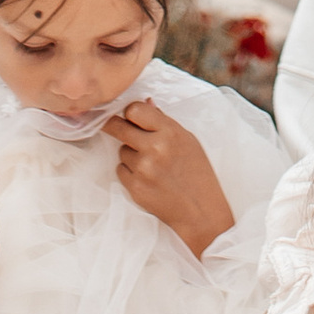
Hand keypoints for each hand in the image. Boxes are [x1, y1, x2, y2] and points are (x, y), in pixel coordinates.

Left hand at [110, 98, 235, 257]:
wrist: (200, 210)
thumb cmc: (197, 172)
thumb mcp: (187, 140)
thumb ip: (163, 122)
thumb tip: (144, 102)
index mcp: (170, 132)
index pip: (134, 109)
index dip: (130, 112)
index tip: (130, 116)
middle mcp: (155, 148)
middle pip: (118, 127)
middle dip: (114, 125)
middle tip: (113, 126)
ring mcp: (143, 169)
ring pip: (121, 151)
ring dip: (130, 154)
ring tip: (150, 164)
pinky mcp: (135, 188)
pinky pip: (121, 170)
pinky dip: (130, 172)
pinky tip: (147, 178)